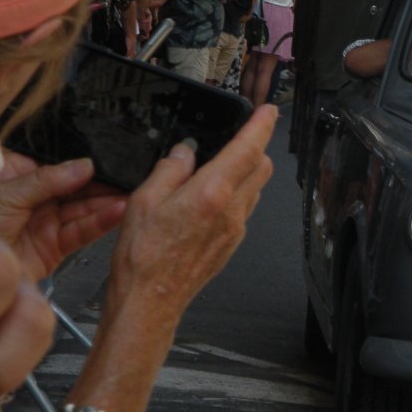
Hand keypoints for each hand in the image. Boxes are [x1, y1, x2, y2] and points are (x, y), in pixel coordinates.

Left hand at [0, 153, 126, 280]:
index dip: (82, 157)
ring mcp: (47, 221)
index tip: (108, 153)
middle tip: (128, 175)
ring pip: (84, 207)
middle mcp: (36, 197)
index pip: (57, 161)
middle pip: (76, 184)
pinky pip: (83, 231)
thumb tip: (85, 165)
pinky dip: (102, 222)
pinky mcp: (57, 246)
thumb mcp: (7, 194)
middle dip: (102, 181)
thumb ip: (47, 180)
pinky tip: (119, 211)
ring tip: (131, 193)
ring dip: (108, 201)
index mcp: (18, 175)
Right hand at [104, 105, 276, 331]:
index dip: (262, 125)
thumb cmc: (143, 256)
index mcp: (212, 193)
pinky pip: (243, 210)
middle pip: (261, 167)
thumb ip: (170, 170)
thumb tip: (185, 152)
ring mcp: (235, 229)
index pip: (248, 149)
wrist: (151, 301)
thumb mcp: (144, 200)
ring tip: (219, 166)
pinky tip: (210, 198)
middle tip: (240, 135)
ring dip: (246, 171)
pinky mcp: (232, 244)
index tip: (268, 111)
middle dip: (256, 146)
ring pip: (254, 189)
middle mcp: (232, 210)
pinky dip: (235, 195)